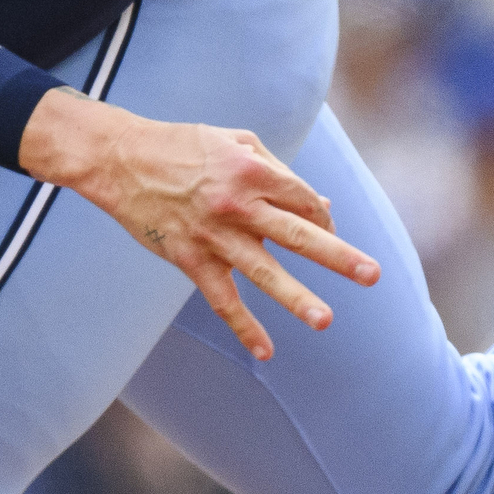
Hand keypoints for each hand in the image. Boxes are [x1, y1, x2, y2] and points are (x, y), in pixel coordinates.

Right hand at [17, 89, 377, 360]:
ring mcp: (214, 235)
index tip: (323, 226)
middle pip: (298, 232)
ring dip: (296, 297)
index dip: (322, 215)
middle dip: (338, 254)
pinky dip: (243, 326)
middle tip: (372, 275)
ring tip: (325, 320)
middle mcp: (238, 203)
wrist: (121, 159)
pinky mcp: (190, 258)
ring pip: (263, 270)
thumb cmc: (184, 146)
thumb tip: (318, 204)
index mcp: (253, 169)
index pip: (304, 200)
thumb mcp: (235, 141)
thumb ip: (278, 170)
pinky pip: (222, 299)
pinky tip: (266, 351)